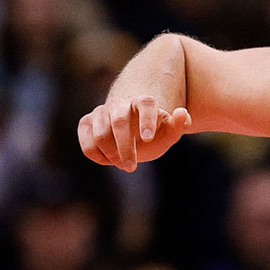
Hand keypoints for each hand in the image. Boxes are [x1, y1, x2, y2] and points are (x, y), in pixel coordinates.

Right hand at [77, 96, 191, 171]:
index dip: (146, 120)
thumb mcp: (168, 133)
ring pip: (100, 133)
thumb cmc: (152, 134)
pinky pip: (86, 141)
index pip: (146, 104)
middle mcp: (120, 104)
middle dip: (125, 147)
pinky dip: (96, 155)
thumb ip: (178, 125)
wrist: (131, 133)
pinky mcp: (86, 123)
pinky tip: (108, 160)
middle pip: (119, 121)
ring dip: (111, 154)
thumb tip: (183, 113)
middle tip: (132, 167)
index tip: (148, 139)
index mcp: (143, 102)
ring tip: (123, 164)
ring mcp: (101, 112)